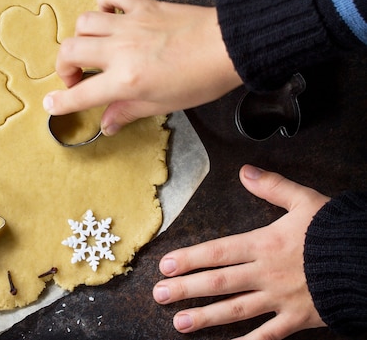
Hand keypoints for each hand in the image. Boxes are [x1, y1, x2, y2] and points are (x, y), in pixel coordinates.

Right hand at [43, 0, 241, 135]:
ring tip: (93, 49)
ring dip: (81, 37)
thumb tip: (107, 125)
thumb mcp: (163, 104)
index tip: (51, 105)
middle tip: (78, 78)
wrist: (229, 47)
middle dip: (64, 67)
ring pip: (84, 22)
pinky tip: (109, 15)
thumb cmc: (200, 80)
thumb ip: (128, 112)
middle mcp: (121, 50)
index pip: (82, 94)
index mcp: (126, 80)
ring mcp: (130, 24)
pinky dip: (104, 2)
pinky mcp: (142, 5)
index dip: (61, 103)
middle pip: (70, 51)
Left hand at [154, 165, 328, 338]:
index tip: (166, 265)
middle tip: (160, 294)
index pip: (218, 252)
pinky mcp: (297, 319)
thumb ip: (272, 187)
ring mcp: (280, 298)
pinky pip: (268, 335)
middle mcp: (266, 273)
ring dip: (206, 317)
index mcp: (264, 244)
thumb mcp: (305, 200)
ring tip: (179, 323)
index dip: (189, 259)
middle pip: (219, 283)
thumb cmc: (335, 230)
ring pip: (236, 310)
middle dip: (186, 289)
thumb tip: (245, 172)